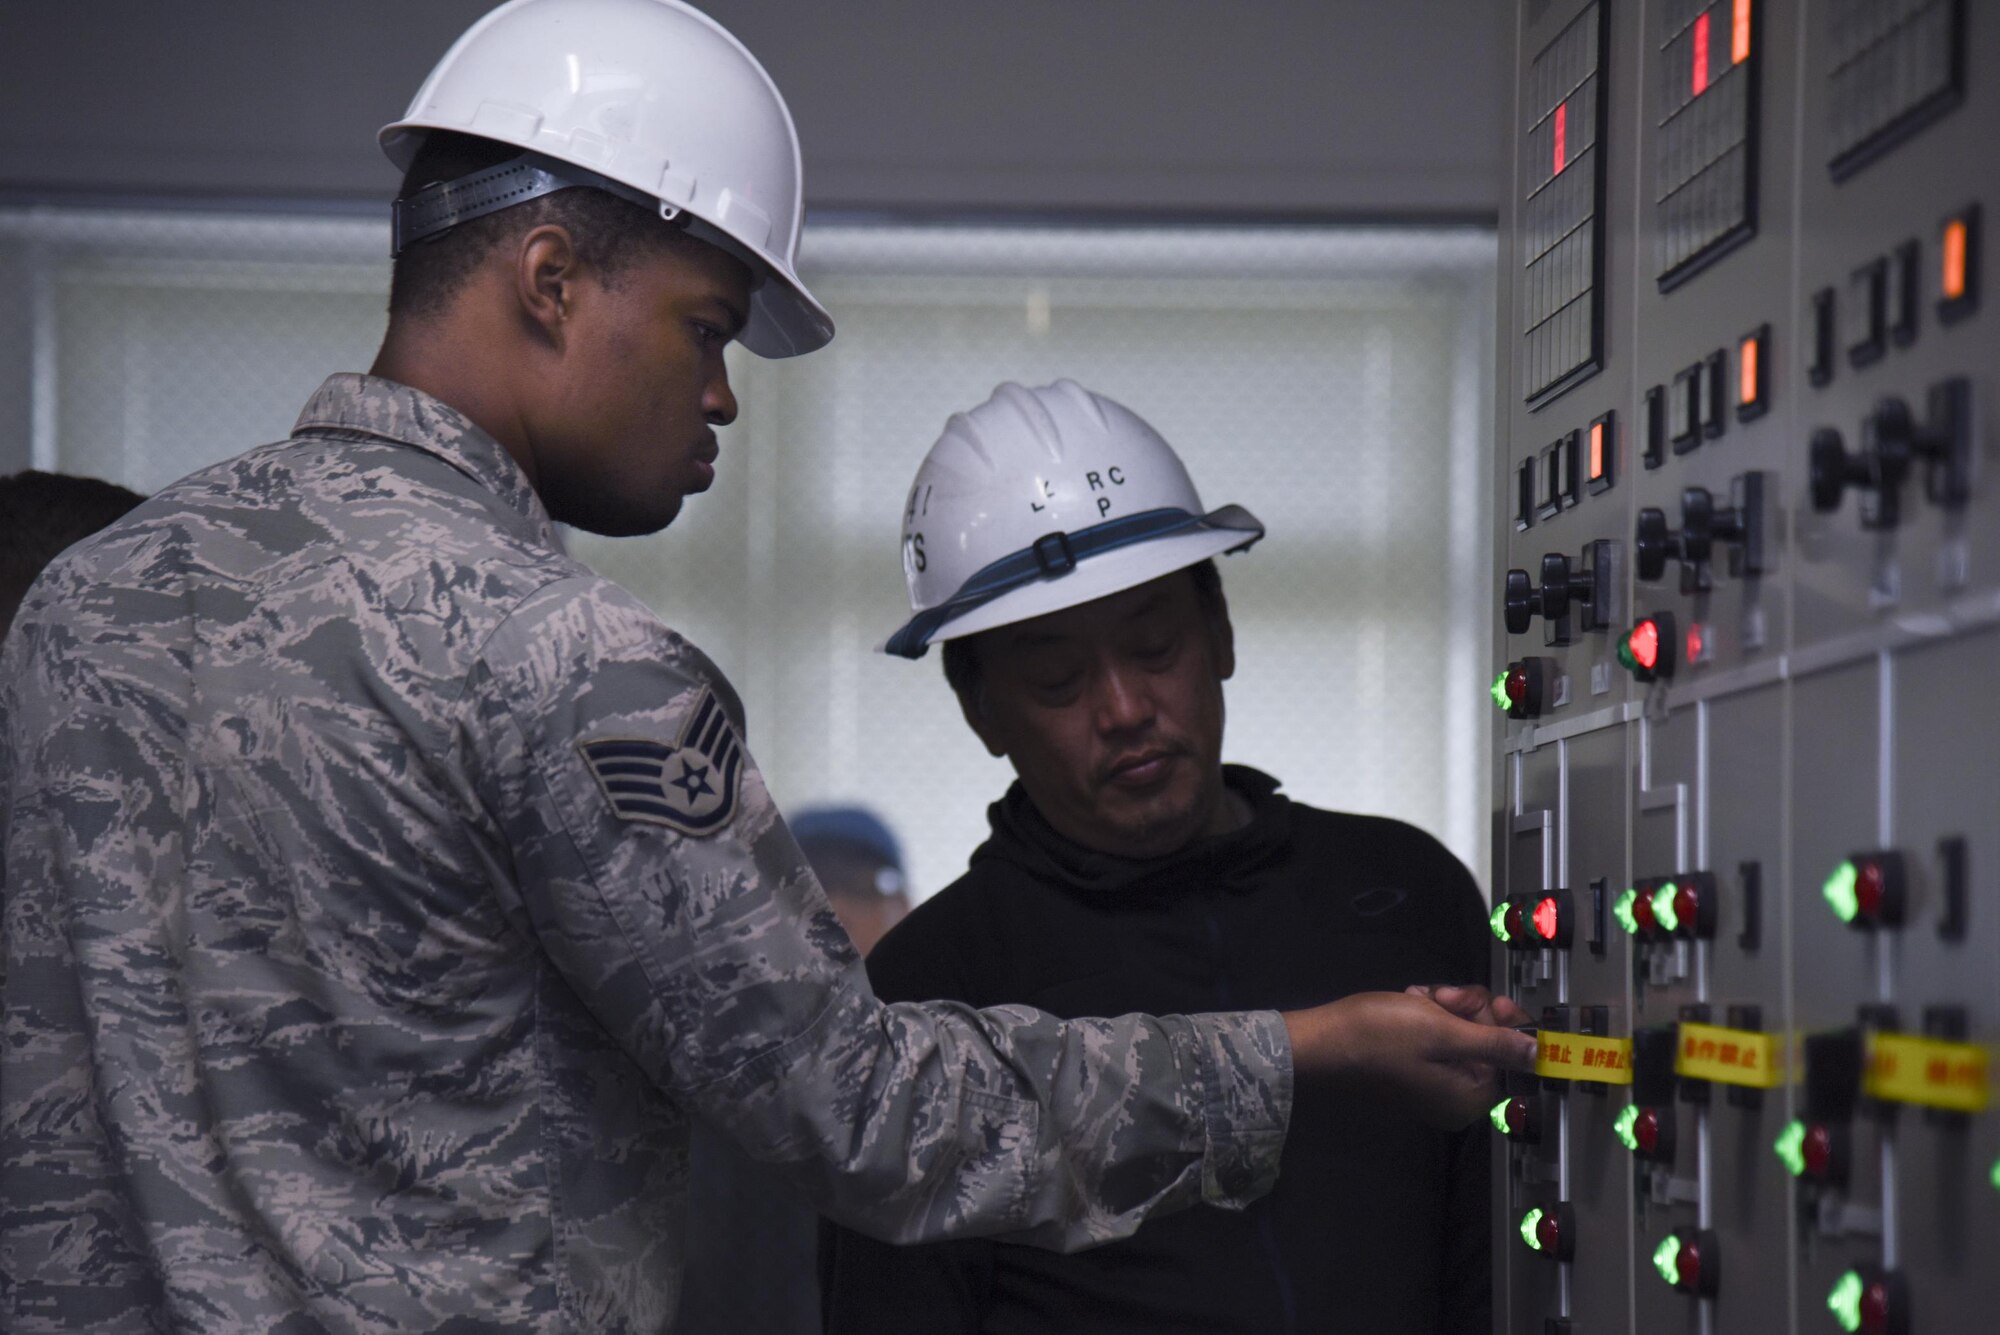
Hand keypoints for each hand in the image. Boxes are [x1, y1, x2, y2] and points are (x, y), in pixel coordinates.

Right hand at [1281, 991, 1538, 1129]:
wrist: (1324, 1040)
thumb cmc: (1382, 1037)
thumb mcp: (1445, 1032)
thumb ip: (1497, 1043)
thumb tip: (1539, 1055)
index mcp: (1468, 1099)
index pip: (1510, 1057)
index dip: (1502, 1022)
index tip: (1484, 998)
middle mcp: (1454, 1099)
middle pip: (1485, 1043)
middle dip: (1466, 1010)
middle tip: (1441, 996)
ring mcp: (1432, 1084)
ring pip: (1460, 1032)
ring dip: (1443, 1007)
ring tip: (1417, 998)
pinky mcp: (1413, 1069)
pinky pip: (1436, 1038)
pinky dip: (1426, 1015)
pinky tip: (1408, 1003)